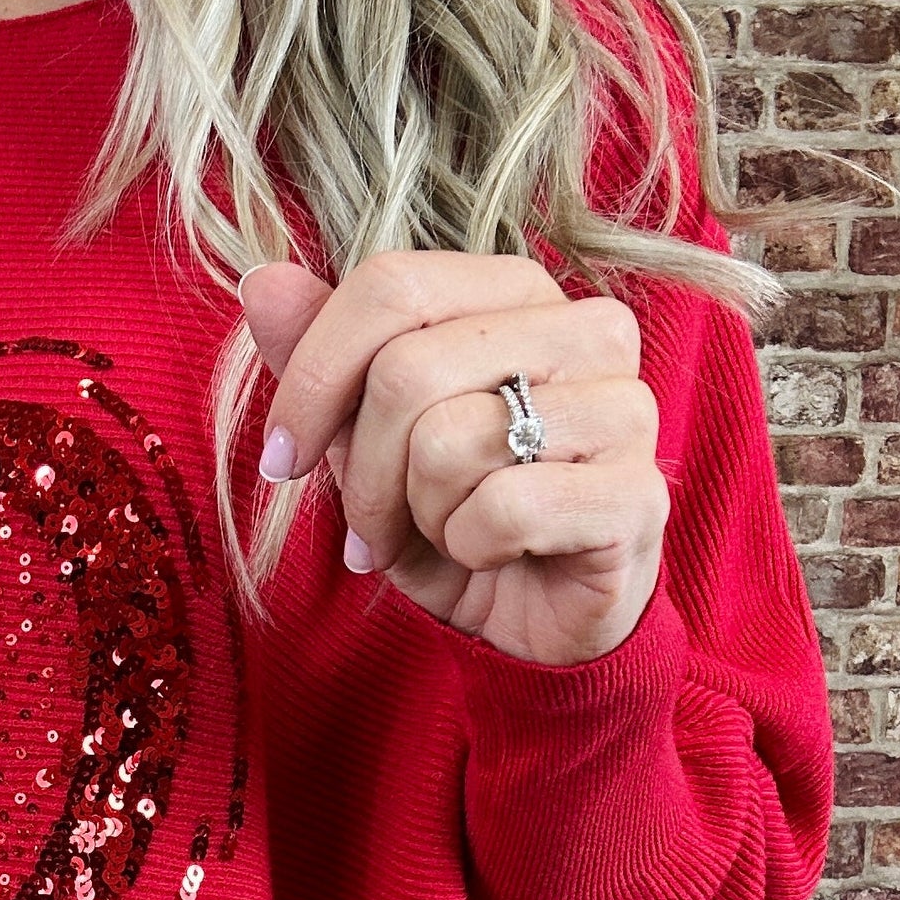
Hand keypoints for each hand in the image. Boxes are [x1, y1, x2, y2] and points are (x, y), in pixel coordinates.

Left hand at [239, 250, 669, 666]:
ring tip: (447, 534)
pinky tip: (494, 557)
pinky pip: (502, 509)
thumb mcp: (367, 442)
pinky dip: (470, 550)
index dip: (313, 377)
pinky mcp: (637, 494)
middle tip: (374, 528)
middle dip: (363, 473)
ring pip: (448, 441)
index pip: (391, 286)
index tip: (282, 458)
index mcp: (517, 293)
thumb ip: (322, 360)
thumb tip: (262, 283)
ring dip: (419, 516)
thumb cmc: (454, 516)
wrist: (537, 616)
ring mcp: (625, 408)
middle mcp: (586, 329)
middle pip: (407, 371)